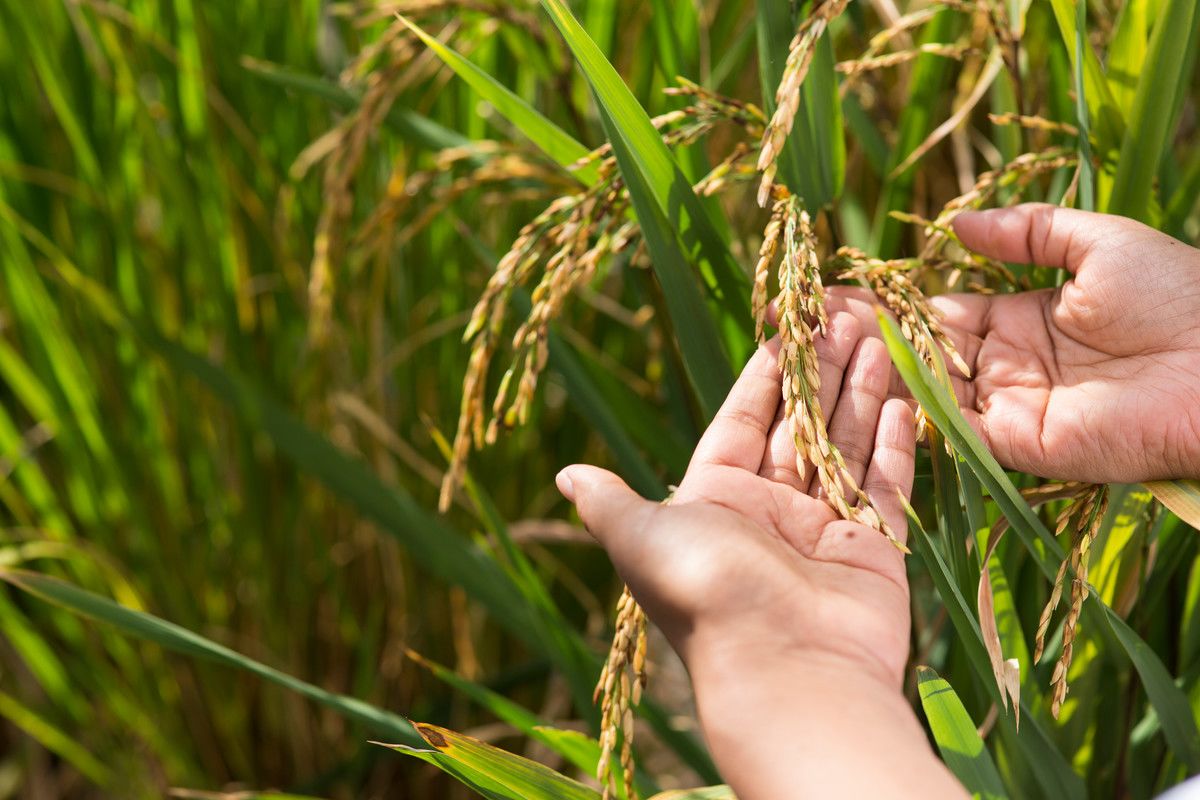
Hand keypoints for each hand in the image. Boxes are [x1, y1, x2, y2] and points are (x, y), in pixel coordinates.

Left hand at [557, 324, 965, 798]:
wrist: (785, 670)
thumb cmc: (706, 595)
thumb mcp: (643, 537)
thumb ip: (611, 501)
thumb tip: (566, 474)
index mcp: (715, 501)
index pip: (743, 421)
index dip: (765, 374)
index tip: (786, 326)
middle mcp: (769, 513)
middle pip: (799, 426)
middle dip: (821, 371)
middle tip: (847, 315)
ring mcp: (823, 532)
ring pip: (844, 445)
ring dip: (860, 392)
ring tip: (880, 337)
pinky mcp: (873, 549)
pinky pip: (885, 484)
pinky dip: (893, 442)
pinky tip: (901, 397)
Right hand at [829, 203, 1199, 483]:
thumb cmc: (1178, 294)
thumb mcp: (1099, 242)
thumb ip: (1028, 231)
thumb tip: (958, 223)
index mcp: (1021, 319)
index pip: (935, 313)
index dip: (885, 304)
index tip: (831, 292)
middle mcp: (1004, 367)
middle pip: (918, 352)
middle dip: (861, 339)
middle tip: (800, 321)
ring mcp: (1008, 407)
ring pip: (924, 390)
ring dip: (871, 372)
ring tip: (814, 348)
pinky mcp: (1018, 444)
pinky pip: (952, 428)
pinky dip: (907, 408)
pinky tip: (859, 384)